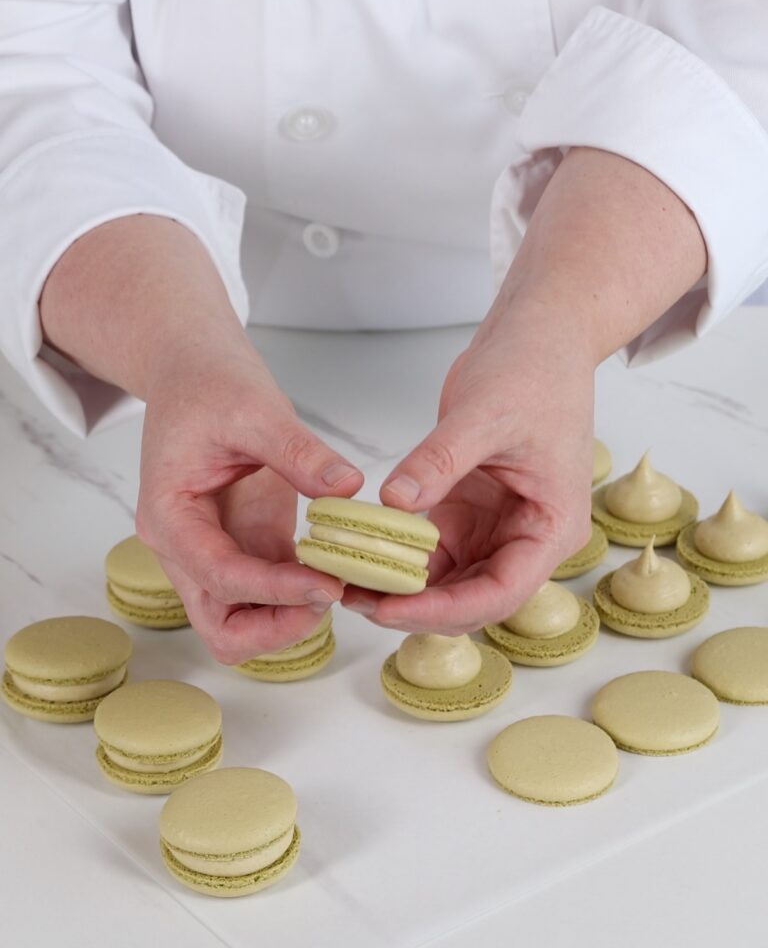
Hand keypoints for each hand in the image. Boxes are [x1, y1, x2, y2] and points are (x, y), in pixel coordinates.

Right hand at [136, 345, 362, 662]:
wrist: (195, 372)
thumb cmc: (208, 386)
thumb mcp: (255, 409)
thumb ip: (298, 450)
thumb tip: (345, 487)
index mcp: (169, 516)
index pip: (219, 575)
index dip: (275, 590)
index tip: (328, 584)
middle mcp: (184, 548)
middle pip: (222, 628)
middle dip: (276, 625)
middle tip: (330, 592)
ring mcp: (215, 552)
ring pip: (244, 624)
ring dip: (289, 618)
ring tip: (338, 582)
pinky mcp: (246, 546)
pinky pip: (269, 596)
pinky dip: (300, 596)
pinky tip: (336, 570)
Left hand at [342, 325, 593, 632]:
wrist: (538, 338)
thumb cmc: (534, 372)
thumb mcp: (483, 415)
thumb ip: (440, 461)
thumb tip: (394, 501)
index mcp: (552, 526)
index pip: (501, 591)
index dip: (444, 609)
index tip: (391, 609)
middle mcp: (527, 538)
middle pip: (473, 597)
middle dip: (416, 607)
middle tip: (356, 599)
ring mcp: (496, 528)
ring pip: (449, 581)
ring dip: (403, 588)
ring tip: (349, 583)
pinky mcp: (468, 512)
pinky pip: (432, 551)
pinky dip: (399, 558)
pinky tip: (362, 555)